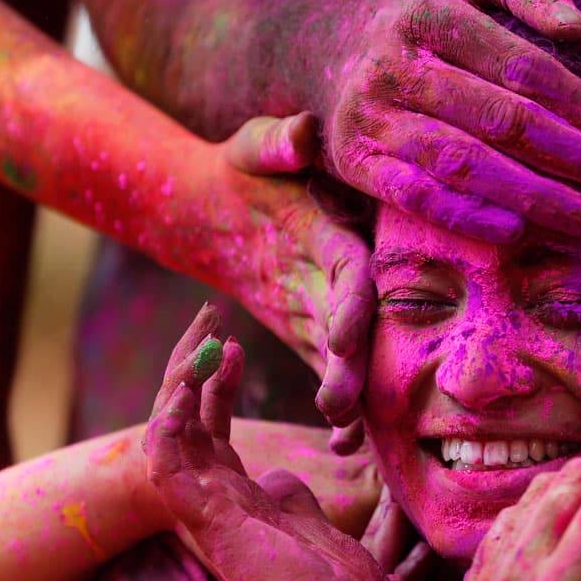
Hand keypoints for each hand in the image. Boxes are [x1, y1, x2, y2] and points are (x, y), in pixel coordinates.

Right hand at [141, 306, 396, 580]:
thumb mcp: (342, 534)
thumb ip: (332, 508)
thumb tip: (350, 488)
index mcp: (243, 502)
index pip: (215, 432)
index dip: (216, 387)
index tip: (232, 345)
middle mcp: (217, 499)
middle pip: (188, 420)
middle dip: (191, 369)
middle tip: (207, 322)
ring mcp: (205, 505)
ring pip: (170, 428)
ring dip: (178, 379)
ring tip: (198, 338)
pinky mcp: (200, 511)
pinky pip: (165, 455)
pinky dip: (167, 416)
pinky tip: (185, 382)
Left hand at [216, 112, 373, 447]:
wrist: (218, 205)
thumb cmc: (238, 168)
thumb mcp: (250, 147)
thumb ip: (276, 141)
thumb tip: (302, 133)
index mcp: (338, 234)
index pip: (355, 271)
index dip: (353, 303)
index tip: (340, 337)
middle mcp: (345, 278)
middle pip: (361, 325)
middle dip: (355, 365)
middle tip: (339, 404)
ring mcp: (332, 311)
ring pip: (351, 358)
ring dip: (351, 396)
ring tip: (343, 433)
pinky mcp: (315, 336)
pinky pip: (332, 374)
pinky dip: (343, 409)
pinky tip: (343, 446)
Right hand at [323, 0, 580, 242]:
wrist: (323, 45)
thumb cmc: (419, 5)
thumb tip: (580, 29)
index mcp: (429, 15)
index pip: (521, 66)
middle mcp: (395, 67)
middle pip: (499, 120)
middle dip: (572, 155)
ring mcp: (372, 118)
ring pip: (461, 164)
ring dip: (529, 195)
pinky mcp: (356, 161)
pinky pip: (415, 196)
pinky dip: (465, 217)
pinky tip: (515, 233)